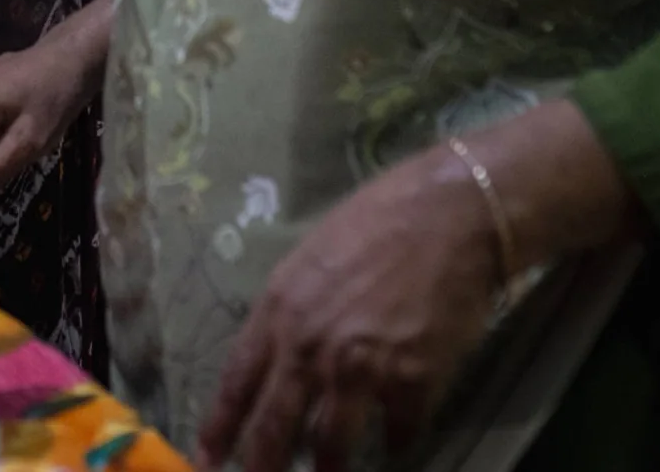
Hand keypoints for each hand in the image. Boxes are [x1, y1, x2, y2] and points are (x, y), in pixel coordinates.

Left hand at [198, 149, 502, 471]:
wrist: (450, 213)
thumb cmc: (379, 221)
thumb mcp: (311, 259)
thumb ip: (291, 311)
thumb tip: (279, 356)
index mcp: (280, 309)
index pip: (236, 381)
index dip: (221, 426)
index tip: (209, 457)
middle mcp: (311, 346)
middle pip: (275, 427)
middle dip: (263, 467)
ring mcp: (361, 368)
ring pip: (332, 445)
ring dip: (330, 469)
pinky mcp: (413, 382)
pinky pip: (399, 435)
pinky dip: (399, 443)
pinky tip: (399, 442)